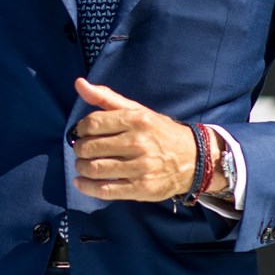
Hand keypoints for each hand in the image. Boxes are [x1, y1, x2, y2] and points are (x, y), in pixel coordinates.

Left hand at [69, 78, 199, 201]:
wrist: (194, 159)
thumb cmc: (159, 132)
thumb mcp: (137, 110)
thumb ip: (106, 98)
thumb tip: (79, 84)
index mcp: (136, 120)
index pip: (92, 123)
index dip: (80, 129)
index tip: (81, 133)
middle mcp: (138, 143)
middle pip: (90, 148)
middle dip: (79, 149)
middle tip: (83, 150)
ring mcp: (140, 168)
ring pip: (94, 169)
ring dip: (81, 167)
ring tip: (83, 164)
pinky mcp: (141, 188)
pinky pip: (105, 190)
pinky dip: (87, 187)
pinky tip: (82, 182)